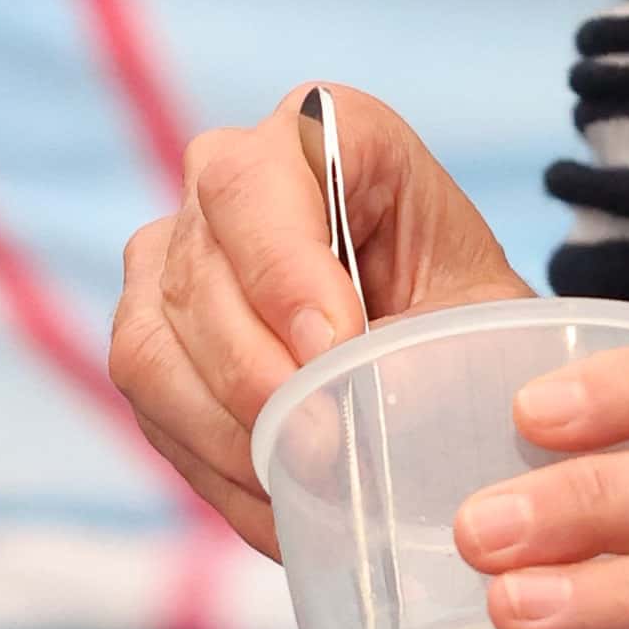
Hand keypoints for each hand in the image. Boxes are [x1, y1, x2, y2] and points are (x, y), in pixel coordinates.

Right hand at [108, 93, 525, 549]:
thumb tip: (360, 407)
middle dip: (259, 376)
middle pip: (199, 274)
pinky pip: (149, 402)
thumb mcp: (482, 317)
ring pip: (154, 347)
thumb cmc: (464, 313)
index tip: (335, 351)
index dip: (286, 273)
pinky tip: (277, 498)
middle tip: (323, 451)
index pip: (257, 184)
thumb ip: (432, 345)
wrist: (436, 345)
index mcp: (322, 130)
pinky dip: (213, 464)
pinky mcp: (146, 329)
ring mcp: (170, 252)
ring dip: (228, 433)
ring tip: (303, 485)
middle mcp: (225, 174)